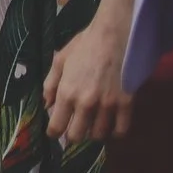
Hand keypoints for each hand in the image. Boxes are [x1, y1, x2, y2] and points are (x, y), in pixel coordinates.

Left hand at [44, 12, 135, 144]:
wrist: (114, 36)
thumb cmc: (84, 45)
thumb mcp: (60, 61)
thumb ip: (51, 85)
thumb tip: (47, 105)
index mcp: (67, 93)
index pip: (57, 126)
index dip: (54, 133)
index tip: (54, 133)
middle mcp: (86, 104)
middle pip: (78, 135)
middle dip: (73, 135)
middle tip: (74, 129)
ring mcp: (108, 105)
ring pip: (99, 135)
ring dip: (93, 133)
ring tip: (92, 126)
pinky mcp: (126, 104)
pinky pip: (121, 129)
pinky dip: (115, 132)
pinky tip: (111, 128)